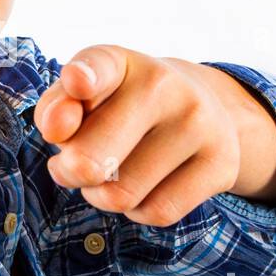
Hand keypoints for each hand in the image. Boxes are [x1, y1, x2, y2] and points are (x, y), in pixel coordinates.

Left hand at [33, 45, 275, 225]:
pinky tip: (145, 187)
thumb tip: (56, 130)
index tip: (78, 82)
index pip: (98, 67)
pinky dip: (138, 211)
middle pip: (90, 161)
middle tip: (76, 166)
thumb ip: (54, 109)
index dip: (84, 77)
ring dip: (103, 196)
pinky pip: (156, 212)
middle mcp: (163, 84)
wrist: (201, 110)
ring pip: (121, 195)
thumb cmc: (120, 108)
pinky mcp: (221, 162)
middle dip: (70, 174)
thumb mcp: (81, 99)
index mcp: (119, 63)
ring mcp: (199, 123)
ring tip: (115, 172)